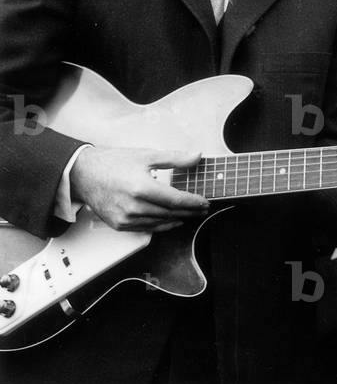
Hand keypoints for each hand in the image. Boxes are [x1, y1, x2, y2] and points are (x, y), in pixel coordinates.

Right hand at [70, 146, 209, 231]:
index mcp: (141, 188)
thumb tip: (196, 156)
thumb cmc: (114, 162)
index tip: (204, 202)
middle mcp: (133, 206)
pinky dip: (161, 226)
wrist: (84, 174)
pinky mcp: (118, 225)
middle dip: (189, 212)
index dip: (192, 202)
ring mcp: (125, 218)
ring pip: (159, 223)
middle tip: (202, 210)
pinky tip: (171, 222)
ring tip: (191, 215)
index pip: (175, 199)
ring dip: (177, 220)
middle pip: (169, 213)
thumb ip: (175, 158)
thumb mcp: (147, 155)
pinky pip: (146, 228)